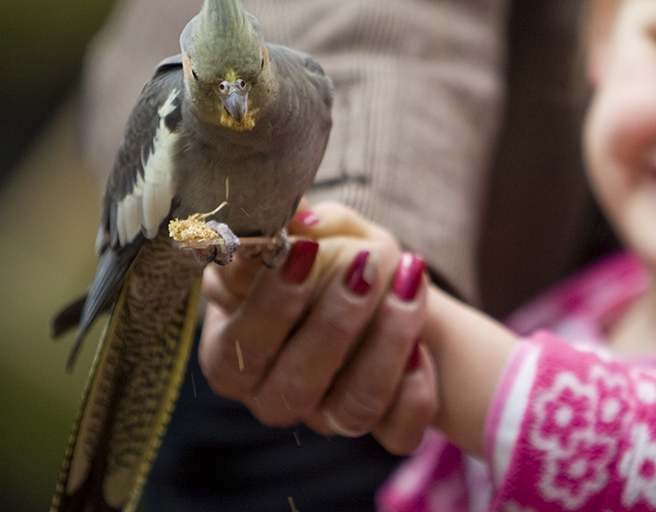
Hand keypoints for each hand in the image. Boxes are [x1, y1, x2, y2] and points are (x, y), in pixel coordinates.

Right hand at [198, 201, 437, 453]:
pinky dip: (415, 389)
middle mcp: (275, 395)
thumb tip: (294, 226)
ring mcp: (328, 416)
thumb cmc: (337, 254)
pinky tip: (422, 345)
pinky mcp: (383, 427)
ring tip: (409, 282)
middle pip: (291, 388)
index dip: (270, 303)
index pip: (239, 348)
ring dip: (385, 342)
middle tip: (365, 264)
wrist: (397, 288)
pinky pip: (398, 429)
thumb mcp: (320, 230)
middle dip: (332, 322)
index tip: (303, 250)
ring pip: (350, 408)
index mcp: (234, 351)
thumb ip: (300, 226)